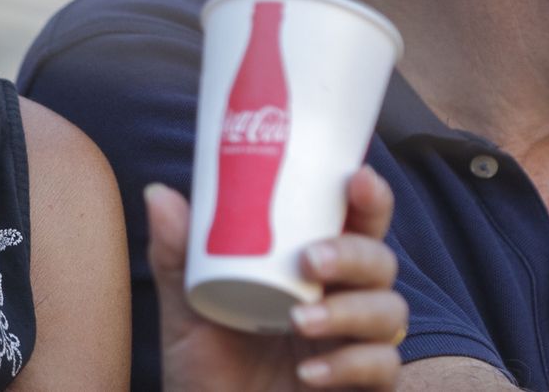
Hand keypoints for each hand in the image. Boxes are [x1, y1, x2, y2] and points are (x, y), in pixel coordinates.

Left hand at [147, 165, 406, 390]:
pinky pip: (382, 367)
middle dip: (355, 252)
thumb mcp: (187, 316)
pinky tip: (309, 372)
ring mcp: (357, 346)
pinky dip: (350, 364)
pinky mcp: (364, 389)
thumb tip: (158, 193)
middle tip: (312, 259)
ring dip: (350, 310)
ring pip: (390, 311)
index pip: (356, 222)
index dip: (370, 196)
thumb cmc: (208, 374)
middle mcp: (343, 300)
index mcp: (313, 270)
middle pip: (380, 261)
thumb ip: (178, 260)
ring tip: (300, 320)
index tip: (356, 178)